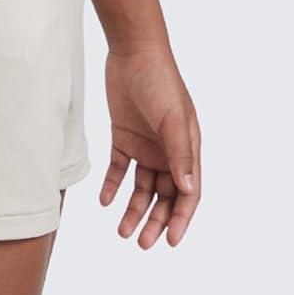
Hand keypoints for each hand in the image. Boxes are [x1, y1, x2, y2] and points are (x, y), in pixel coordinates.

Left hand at [100, 43, 201, 247]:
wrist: (133, 50)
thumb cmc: (160, 80)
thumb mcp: (172, 118)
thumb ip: (180, 154)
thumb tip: (188, 190)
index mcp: (187, 147)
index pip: (188, 192)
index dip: (181, 218)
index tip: (170, 242)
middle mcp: (168, 150)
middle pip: (164, 195)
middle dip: (156, 221)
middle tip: (142, 244)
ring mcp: (146, 144)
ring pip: (142, 187)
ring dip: (134, 209)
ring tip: (122, 231)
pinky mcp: (124, 136)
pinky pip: (119, 168)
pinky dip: (113, 185)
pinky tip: (105, 200)